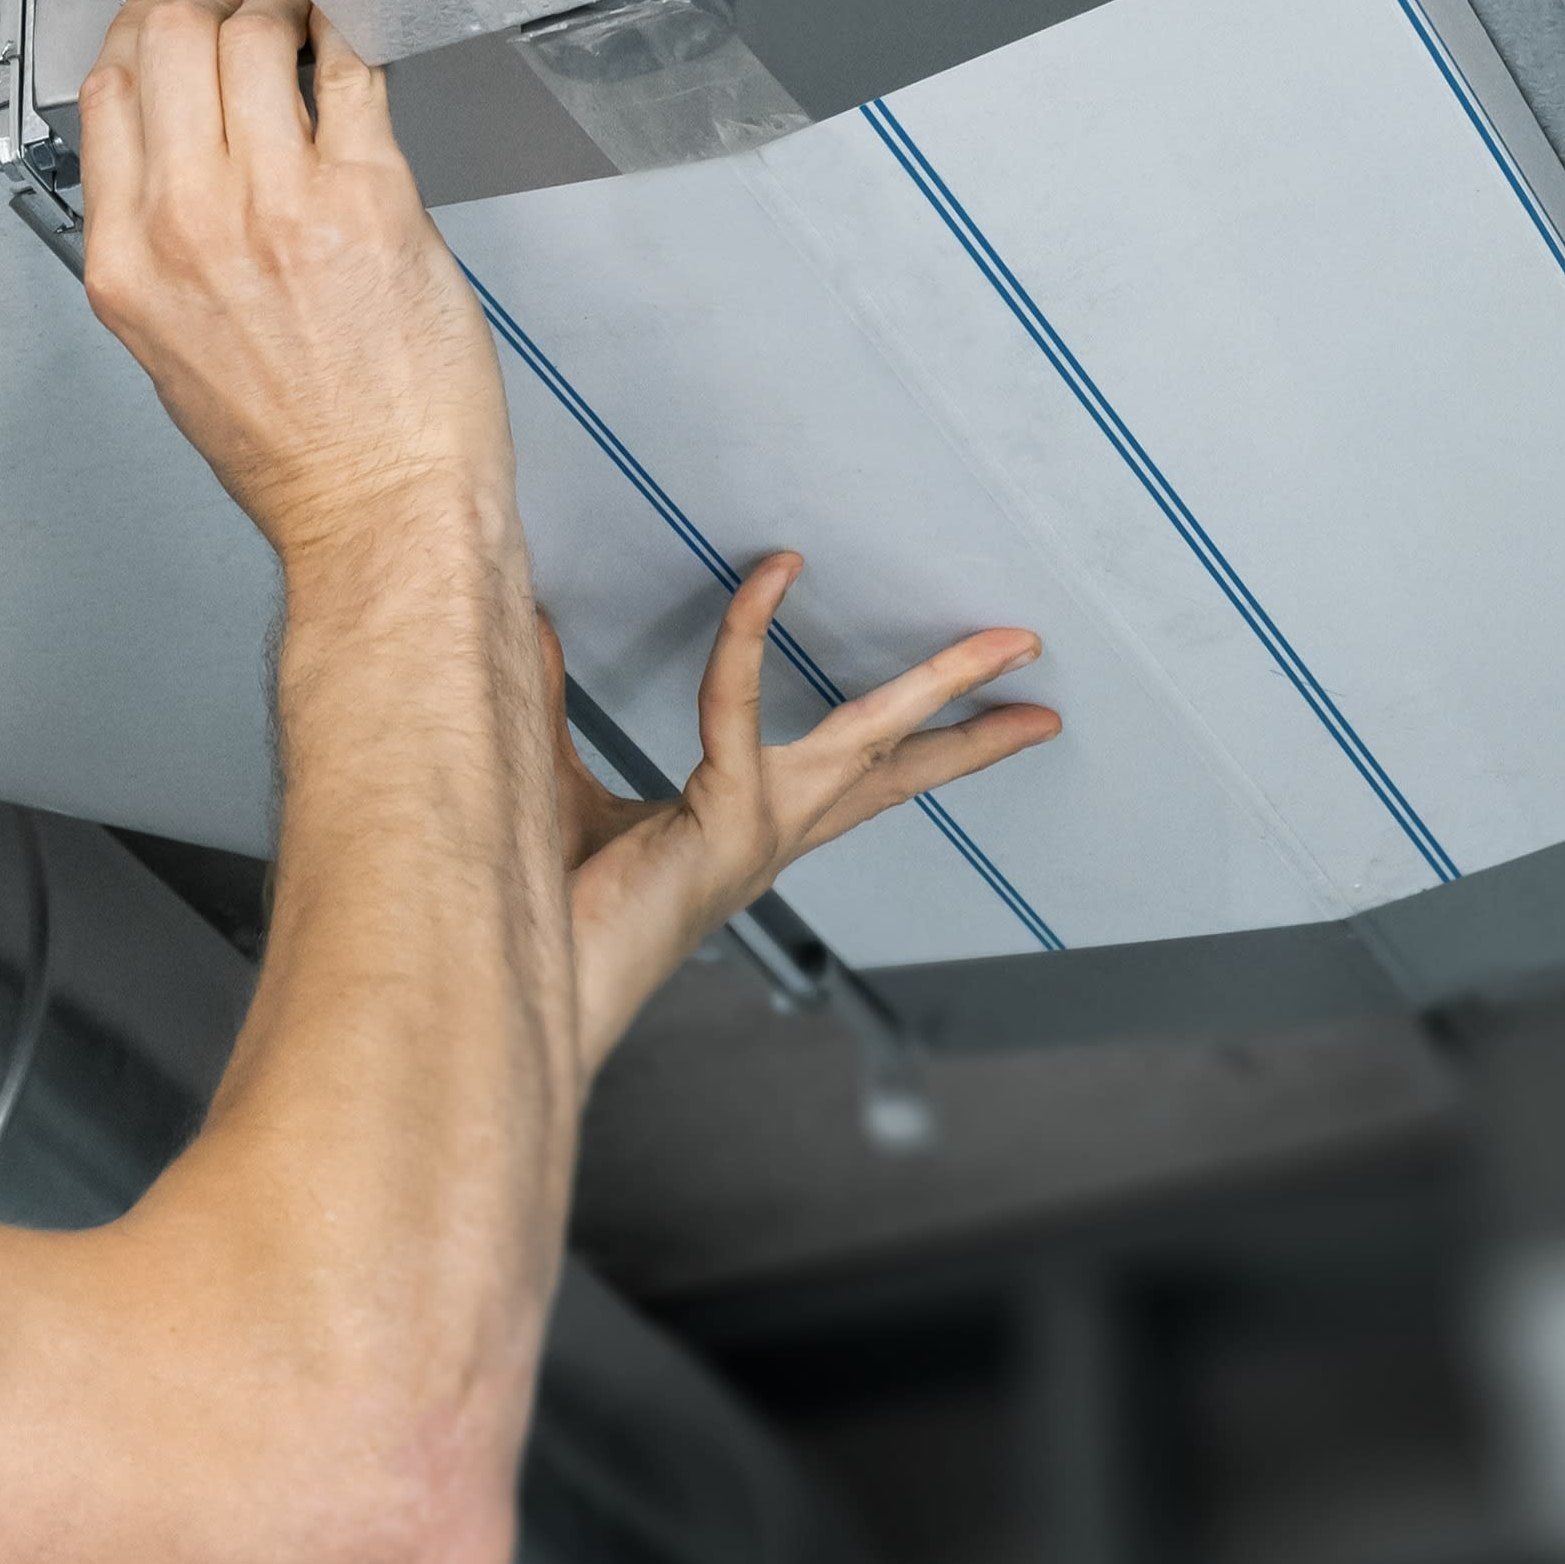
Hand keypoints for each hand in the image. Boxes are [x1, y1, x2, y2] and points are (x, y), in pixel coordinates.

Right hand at [72, 0, 513, 559]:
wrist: (379, 509)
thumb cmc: (295, 453)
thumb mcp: (172, 352)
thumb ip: (160, 250)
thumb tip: (177, 161)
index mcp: (129, 264)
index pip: (106, 94)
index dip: (135, 28)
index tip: (162, 10)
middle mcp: (191, 225)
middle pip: (166, 42)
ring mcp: (278, 204)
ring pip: (254, 38)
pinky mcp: (369, 196)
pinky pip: (351, 70)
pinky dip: (347, 25)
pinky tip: (349, 20)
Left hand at [558, 557, 1056, 1060]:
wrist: (534, 986)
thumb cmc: (547, 902)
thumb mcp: (557, 784)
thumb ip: (552, 705)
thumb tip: (529, 622)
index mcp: (752, 828)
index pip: (854, 775)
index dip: (907, 727)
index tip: (946, 683)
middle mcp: (773, 832)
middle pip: (896, 766)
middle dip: (973, 721)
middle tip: (1036, 671)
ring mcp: (759, 832)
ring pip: (869, 740)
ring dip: (938, 685)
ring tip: (1007, 645)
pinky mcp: (722, 825)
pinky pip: (737, 708)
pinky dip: (749, 638)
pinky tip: (773, 576)